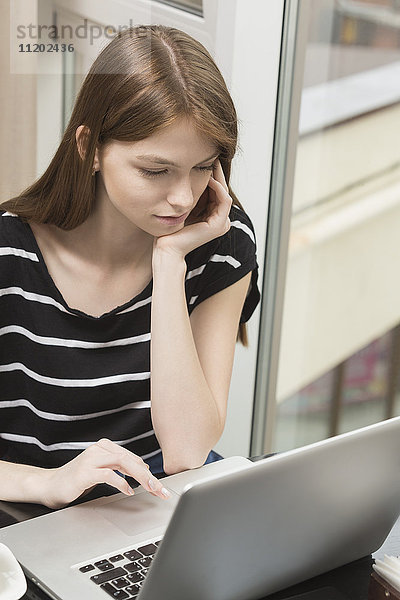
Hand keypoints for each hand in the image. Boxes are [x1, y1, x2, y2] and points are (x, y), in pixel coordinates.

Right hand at [41, 438, 170, 508]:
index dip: (148, 472)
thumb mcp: (102, 471)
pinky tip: (128, 491)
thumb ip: (119, 469)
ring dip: (140, 477)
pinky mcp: (85, 471)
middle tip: (160, 489)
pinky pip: (109, 474)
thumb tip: (143, 475)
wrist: (50, 486)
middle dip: (149, 475)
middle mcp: (99, 449)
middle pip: (131, 459)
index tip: (160, 486)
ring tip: (151, 489)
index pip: (132, 457)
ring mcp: (91, 458)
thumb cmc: (77, 480)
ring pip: (123, 463)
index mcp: (105, 446)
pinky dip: (121, 483)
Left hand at [153, 159, 231, 258]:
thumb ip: (190, 193)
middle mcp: (219, 219)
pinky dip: (217, 187)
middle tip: (212, 154)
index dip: (211, 173)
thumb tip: (189, 170)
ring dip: (218, 177)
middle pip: (221, 189)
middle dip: (217, 172)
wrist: (166, 247)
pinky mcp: (219, 225)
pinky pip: (223, 200)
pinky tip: (208, 176)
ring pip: (224, 192)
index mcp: (212, 216)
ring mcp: (221, 223)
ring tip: (211, 161)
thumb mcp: (182, 204)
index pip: (215, 190)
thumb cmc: (169, 228)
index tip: (204, 157)